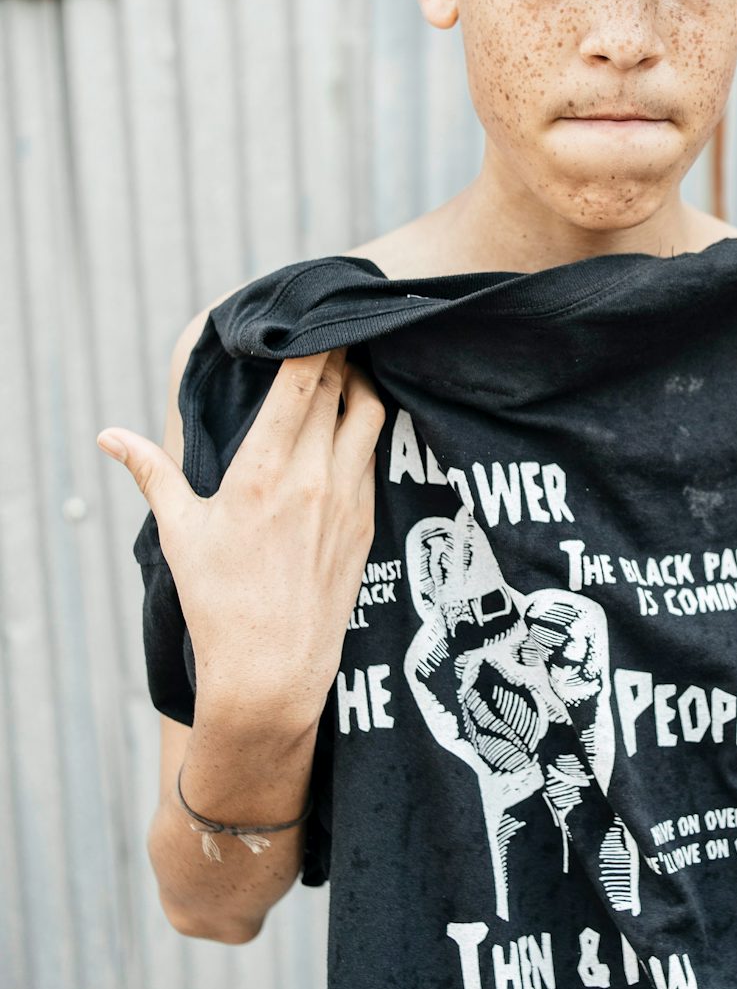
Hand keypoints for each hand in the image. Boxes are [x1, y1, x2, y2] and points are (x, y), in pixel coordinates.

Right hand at [98, 348, 384, 728]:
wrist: (272, 669)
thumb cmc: (218, 601)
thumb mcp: (179, 532)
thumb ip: (151, 472)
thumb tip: (109, 435)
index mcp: (264, 471)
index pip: (302, 382)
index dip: (313, 342)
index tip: (311, 319)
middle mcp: (313, 476)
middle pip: (341, 388)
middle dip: (336, 354)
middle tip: (326, 335)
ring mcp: (347, 497)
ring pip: (370, 415)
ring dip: (360, 385)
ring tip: (344, 373)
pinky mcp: (367, 521)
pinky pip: (375, 454)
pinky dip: (368, 428)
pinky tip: (355, 423)